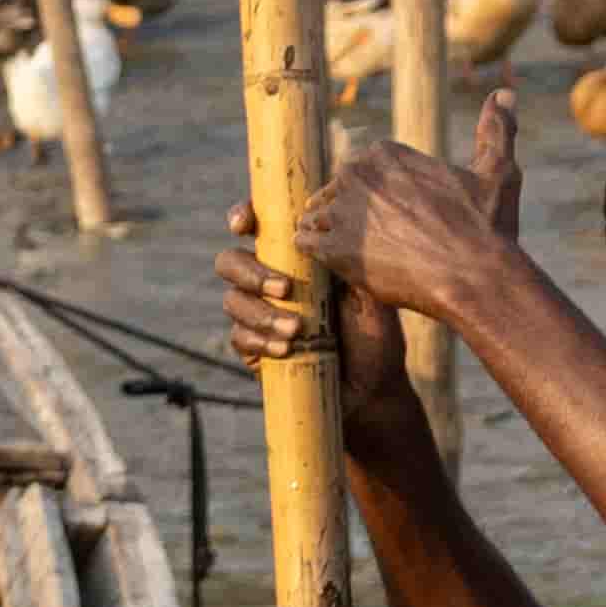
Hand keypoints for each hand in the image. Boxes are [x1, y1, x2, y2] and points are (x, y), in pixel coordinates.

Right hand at [216, 207, 429, 461]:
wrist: (373, 389)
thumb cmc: (376, 336)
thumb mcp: (371, 293)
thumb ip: (348, 260)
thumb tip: (322, 231)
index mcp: (295, 259)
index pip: (259, 228)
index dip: (242, 217)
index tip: (243, 224)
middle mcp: (269, 282)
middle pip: (229, 261)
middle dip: (251, 272)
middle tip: (285, 289)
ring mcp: (257, 315)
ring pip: (233, 301)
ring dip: (262, 313)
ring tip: (298, 331)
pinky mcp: (253, 348)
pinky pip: (238, 337)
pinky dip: (260, 341)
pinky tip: (287, 349)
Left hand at [310, 114, 528, 331]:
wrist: (477, 279)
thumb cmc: (488, 228)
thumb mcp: (498, 172)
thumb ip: (495, 130)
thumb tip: (503, 93)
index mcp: (384, 153)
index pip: (361, 171)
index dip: (378, 197)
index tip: (399, 217)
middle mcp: (356, 175)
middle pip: (337, 193)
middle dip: (353, 214)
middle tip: (383, 241)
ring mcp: (341, 212)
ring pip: (317, 217)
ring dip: (332, 233)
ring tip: (363, 254)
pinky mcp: (331, 249)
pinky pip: (304, 243)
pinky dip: (319, 254)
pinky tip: (344, 263)